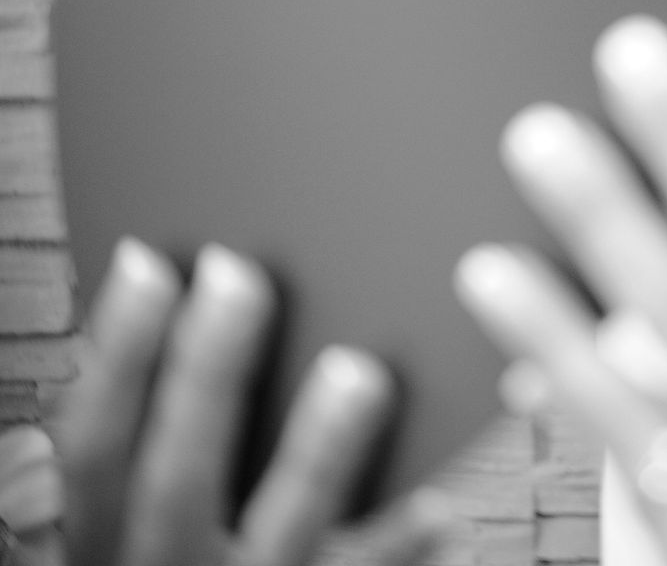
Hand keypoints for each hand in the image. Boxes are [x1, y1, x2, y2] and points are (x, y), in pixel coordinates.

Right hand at [52, 239, 447, 565]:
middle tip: (242, 277)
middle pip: (180, 477)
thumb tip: (158, 322)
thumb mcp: (125, 517)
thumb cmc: (183, 550)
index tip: (147, 263)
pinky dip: (398, 542)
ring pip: (282, 532)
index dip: (116, 357)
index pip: (95, 445)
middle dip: (208, 372)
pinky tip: (438, 502)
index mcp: (105, 535)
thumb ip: (133, 447)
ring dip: (321, 452)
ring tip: (358, 372)